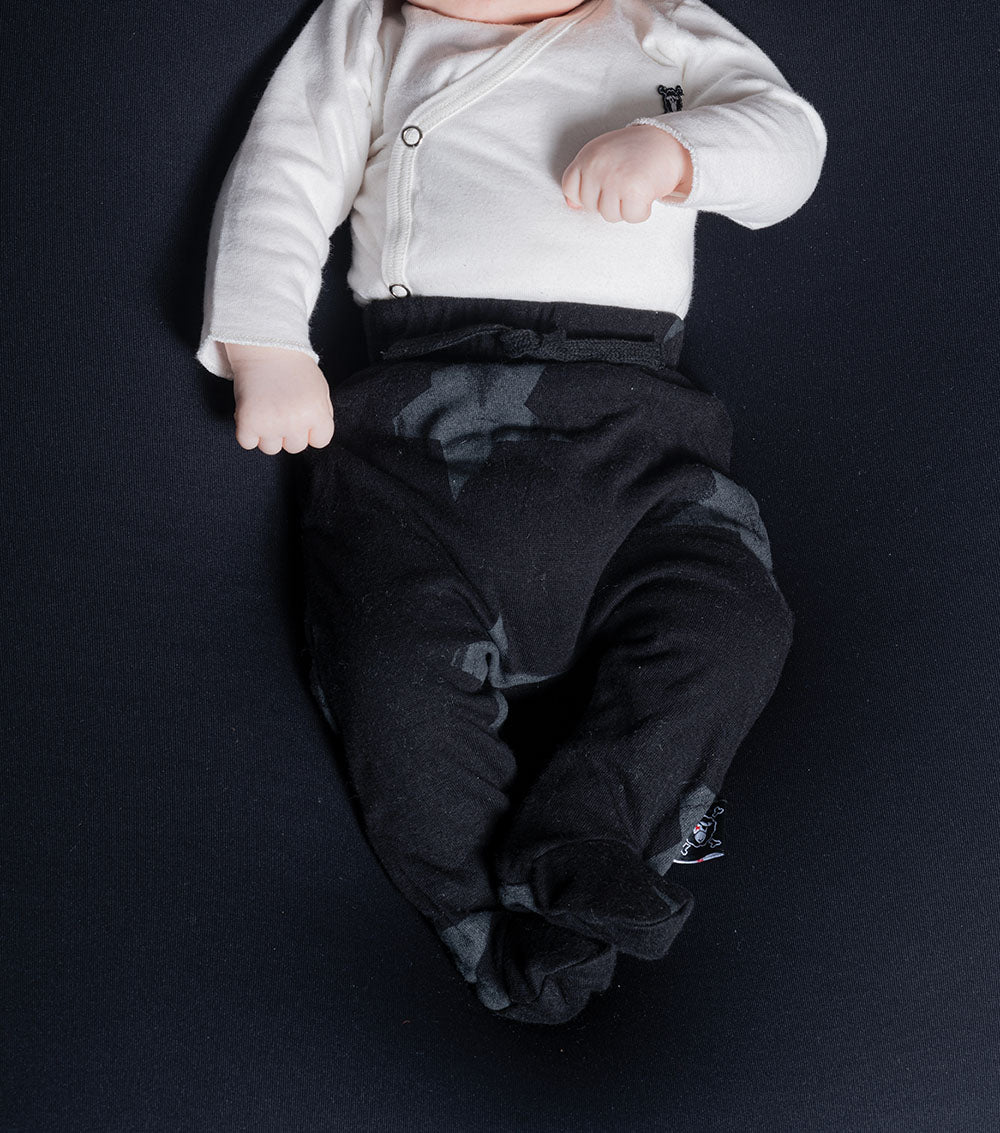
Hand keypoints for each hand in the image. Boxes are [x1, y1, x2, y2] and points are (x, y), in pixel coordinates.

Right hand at [225, 342, 334, 454]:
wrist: (264, 346)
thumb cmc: (293, 366)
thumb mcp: (320, 389)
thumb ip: (322, 414)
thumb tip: (315, 436)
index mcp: (316, 413)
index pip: (320, 441)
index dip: (310, 429)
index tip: (301, 413)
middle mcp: (295, 422)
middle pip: (295, 447)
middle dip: (288, 431)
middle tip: (280, 407)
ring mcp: (271, 424)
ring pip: (270, 448)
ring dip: (266, 433)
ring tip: (265, 408)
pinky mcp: (247, 422)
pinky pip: (247, 442)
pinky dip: (246, 431)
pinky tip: (251, 412)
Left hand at [561, 124, 693, 222]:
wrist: (670, 141)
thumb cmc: (636, 152)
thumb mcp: (604, 157)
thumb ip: (585, 178)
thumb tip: (572, 206)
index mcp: (587, 156)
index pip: (570, 189)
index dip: (587, 195)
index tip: (604, 187)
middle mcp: (597, 166)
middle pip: (590, 207)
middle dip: (609, 202)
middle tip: (626, 183)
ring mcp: (614, 178)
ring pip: (609, 215)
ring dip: (626, 208)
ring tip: (636, 187)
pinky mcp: (633, 191)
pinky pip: (631, 217)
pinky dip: (641, 211)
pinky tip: (647, 193)